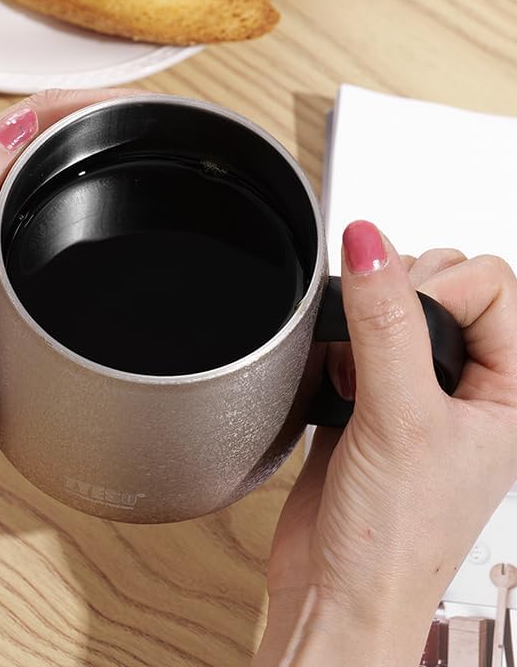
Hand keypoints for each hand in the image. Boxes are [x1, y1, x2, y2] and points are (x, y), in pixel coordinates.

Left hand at [0, 88, 144, 494]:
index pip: (22, 119)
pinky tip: (108, 213)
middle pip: (38, 137)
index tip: (142, 109)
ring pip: (44, 173)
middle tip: (160, 129)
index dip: (86, 103)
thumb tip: (16, 125)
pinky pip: (42, 214)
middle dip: (99, 121)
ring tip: (147, 156)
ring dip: (92, 155)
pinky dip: (79, 198)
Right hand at [256, 222, 516, 665]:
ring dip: (365, 323)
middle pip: (445, 285)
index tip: (404, 321)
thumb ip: (385, 323)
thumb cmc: (395, 540)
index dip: (443, 287)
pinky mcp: (371, 400)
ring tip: (358, 368)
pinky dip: (339, 344)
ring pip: (398, 309)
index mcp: (512, 391)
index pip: (492, 284)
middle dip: (401, 299)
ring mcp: (419, 393)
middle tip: (382, 348)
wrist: (335, 589)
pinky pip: (359, 339)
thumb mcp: (400, 419)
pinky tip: (335, 376)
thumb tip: (370, 244)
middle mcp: (470, 388)